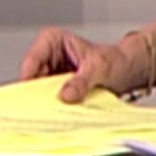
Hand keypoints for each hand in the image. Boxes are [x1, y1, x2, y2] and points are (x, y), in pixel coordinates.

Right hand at [20, 26, 142, 103]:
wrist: (126, 71)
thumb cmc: (113, 61)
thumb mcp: (99, 68)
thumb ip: (82, 81)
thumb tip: (66, 95)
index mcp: (52, 40)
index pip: (32, 61)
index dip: (30, 81)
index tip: (34, 97)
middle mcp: (47, 56)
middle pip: (32, 79)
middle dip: (37, 95)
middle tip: (44, 110)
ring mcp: (50, 73)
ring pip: (37, 92)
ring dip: (45, 104)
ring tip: (55, 113)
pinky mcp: (55, 89)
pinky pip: (48, 100)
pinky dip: (52, 108)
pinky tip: (59, 115)